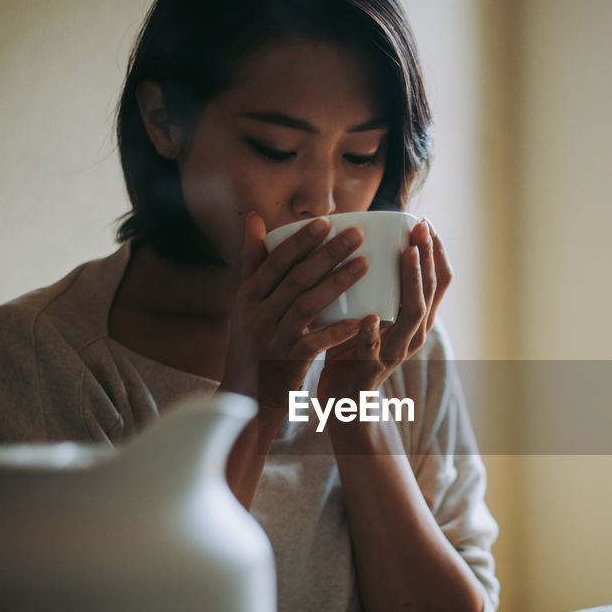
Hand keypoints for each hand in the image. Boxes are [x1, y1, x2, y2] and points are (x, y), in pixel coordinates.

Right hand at [223, 213, 370, 411]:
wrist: (247, 393)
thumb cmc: (253, 340)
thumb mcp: (246, 302)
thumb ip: (253, 261)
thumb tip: (255, 217)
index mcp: (247, 295)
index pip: (275, 261)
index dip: (301, 241)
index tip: (326, 222)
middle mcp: (256, 314)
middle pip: (295, 278)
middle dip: (327, 254)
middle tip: (357, 235)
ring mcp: (272, 339)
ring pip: (307, 305)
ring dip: (337, 283)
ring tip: (365, 264)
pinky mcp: (287, 362)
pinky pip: (314, 343)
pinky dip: (335, 330)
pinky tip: (358, 318)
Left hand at [317, 219, 450, 400]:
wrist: (343, 400)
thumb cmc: (352, 347)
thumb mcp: (370, 310)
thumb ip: (371, 284)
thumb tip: (358, 236)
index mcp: (418, 319)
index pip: (440, 281)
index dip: (437, 252)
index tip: (426, 222)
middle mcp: (415, 335)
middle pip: (431, 292)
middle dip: (428, 256)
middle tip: (420, 226)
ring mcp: (395, 353)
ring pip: (413, 315)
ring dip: (412, 281)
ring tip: (407, 254)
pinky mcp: (370, 370)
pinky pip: (374, 350)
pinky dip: (373, 333)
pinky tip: (371, 317)